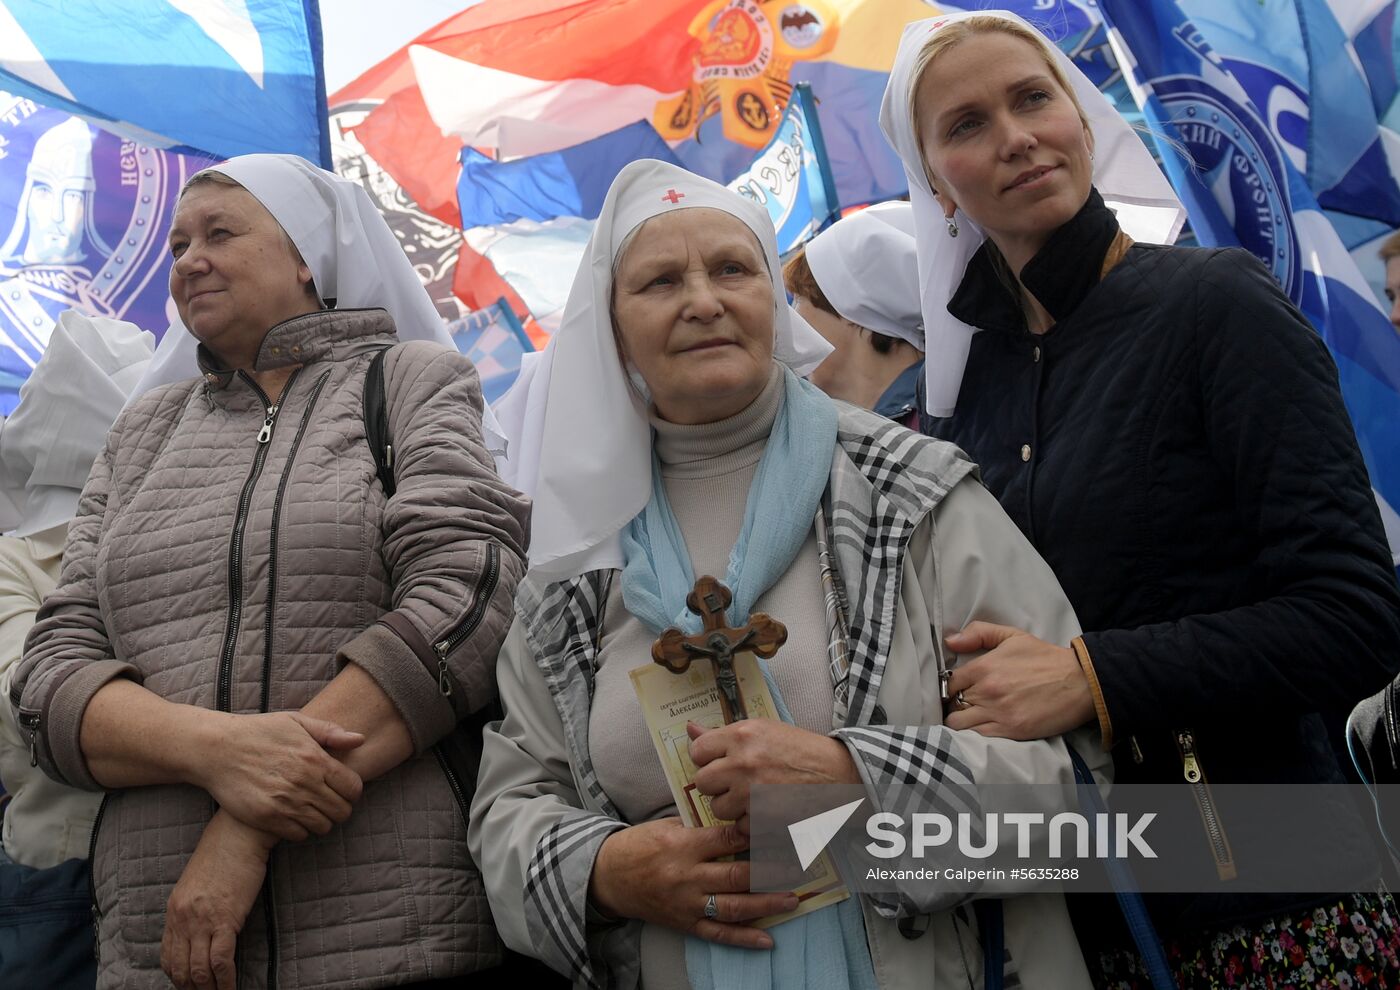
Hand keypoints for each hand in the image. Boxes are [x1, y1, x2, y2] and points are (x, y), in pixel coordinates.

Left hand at [161, 811, 275, 988]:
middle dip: (192, 988)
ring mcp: (202, 920)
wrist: (239, 834)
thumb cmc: (223, 854)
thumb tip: (200, 931)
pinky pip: (220, 960)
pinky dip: (225, 980)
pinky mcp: (226, 919)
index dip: (178, 977)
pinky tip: (230, 987)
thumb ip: (193, 909)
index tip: (190, 985)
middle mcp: (183, 918)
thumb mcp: (197, 884)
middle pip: (181, 968)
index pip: (168, 956)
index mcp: (174, 910)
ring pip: (199, 970)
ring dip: (209, 988)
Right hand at [192, 711, 364, 839]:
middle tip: (328, 803)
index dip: (352, 792)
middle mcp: (304, 782)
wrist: (217, 749)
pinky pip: (298, 835)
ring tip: (311, 810)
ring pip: (322, 826)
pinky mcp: (267, 817)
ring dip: (321, 820)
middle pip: (341, 811)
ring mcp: (286, 802)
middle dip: (340, 809)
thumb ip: (330, 732)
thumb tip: (360, 740)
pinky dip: (300, 830)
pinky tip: (292, 817)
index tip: (343, 790)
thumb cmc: (258, 732)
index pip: (353, 788)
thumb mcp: (295, 722)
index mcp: (315, 758)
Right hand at [589, 818, 797, 948]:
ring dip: (766, 904)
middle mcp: (687, 876)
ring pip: (732, 906)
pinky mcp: (685, 923)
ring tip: (792, 899)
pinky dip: (744, 938)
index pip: (727, 839)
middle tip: (798, 865)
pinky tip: (767, 939)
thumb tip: (739, 818)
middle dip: (770, 871)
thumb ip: (700, 825)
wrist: (609, 877)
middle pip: (736, 874)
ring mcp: (687, 903)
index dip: (756, 835)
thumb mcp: (667, 824)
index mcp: (682, 844)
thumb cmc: (640, 845)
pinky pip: (717, 934)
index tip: (781, 830)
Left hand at [688, 720, 858, 834]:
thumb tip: (689, 728)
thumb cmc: (800, 751)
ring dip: (732, 807)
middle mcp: (743, 762)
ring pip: (718, 808)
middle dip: (717, 785)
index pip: (698, 750)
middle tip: (737, 783)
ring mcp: (752, 793)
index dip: (707, 759)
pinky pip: (738, 827)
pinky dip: (750, 824)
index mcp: (742, 734)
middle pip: (702, 782)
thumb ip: (723, 734)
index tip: (720, 763)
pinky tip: (767, 810)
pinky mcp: (763, 818)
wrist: (839, 776)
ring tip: (755, 797)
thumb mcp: (763, 731)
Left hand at [943, 622, 1093, 739]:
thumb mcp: (1012, 636)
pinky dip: (975, 734)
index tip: (955, 690)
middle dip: (954, 705)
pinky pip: (978, 737)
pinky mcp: (1011, 731)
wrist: (1080, 681)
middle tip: (963, 705)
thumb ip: (979, 634)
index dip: (949, 687)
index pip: (949, 682)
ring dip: (961, 721)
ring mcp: (998, 713)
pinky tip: (982, 728)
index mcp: (984, 667)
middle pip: (951, 705)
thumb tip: (950, 641)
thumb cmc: (1046, 658)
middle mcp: (987, 691)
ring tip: (970, 718)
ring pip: (959, 724)